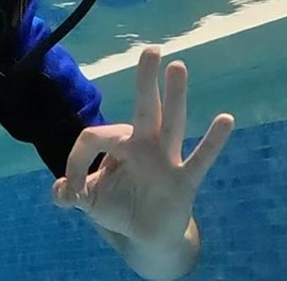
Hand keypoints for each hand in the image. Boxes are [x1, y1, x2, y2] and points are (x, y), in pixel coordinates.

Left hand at [52, 47, 233, 246]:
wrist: (147, 235)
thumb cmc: (119, 207)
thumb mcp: (89, 199)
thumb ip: (69, 193)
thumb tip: (60, 191)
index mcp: (121, 144)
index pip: (95, 138)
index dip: (76, 163)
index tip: (72, 191)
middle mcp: (145, 145)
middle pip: (144, 107)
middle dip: (145, 80)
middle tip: (151, 50)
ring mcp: (167, 160)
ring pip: (171, 123)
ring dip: (174, 96)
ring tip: (178, 67)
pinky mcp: (185, 181)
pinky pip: (200, 159)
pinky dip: (213, 141)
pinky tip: (226, 119)